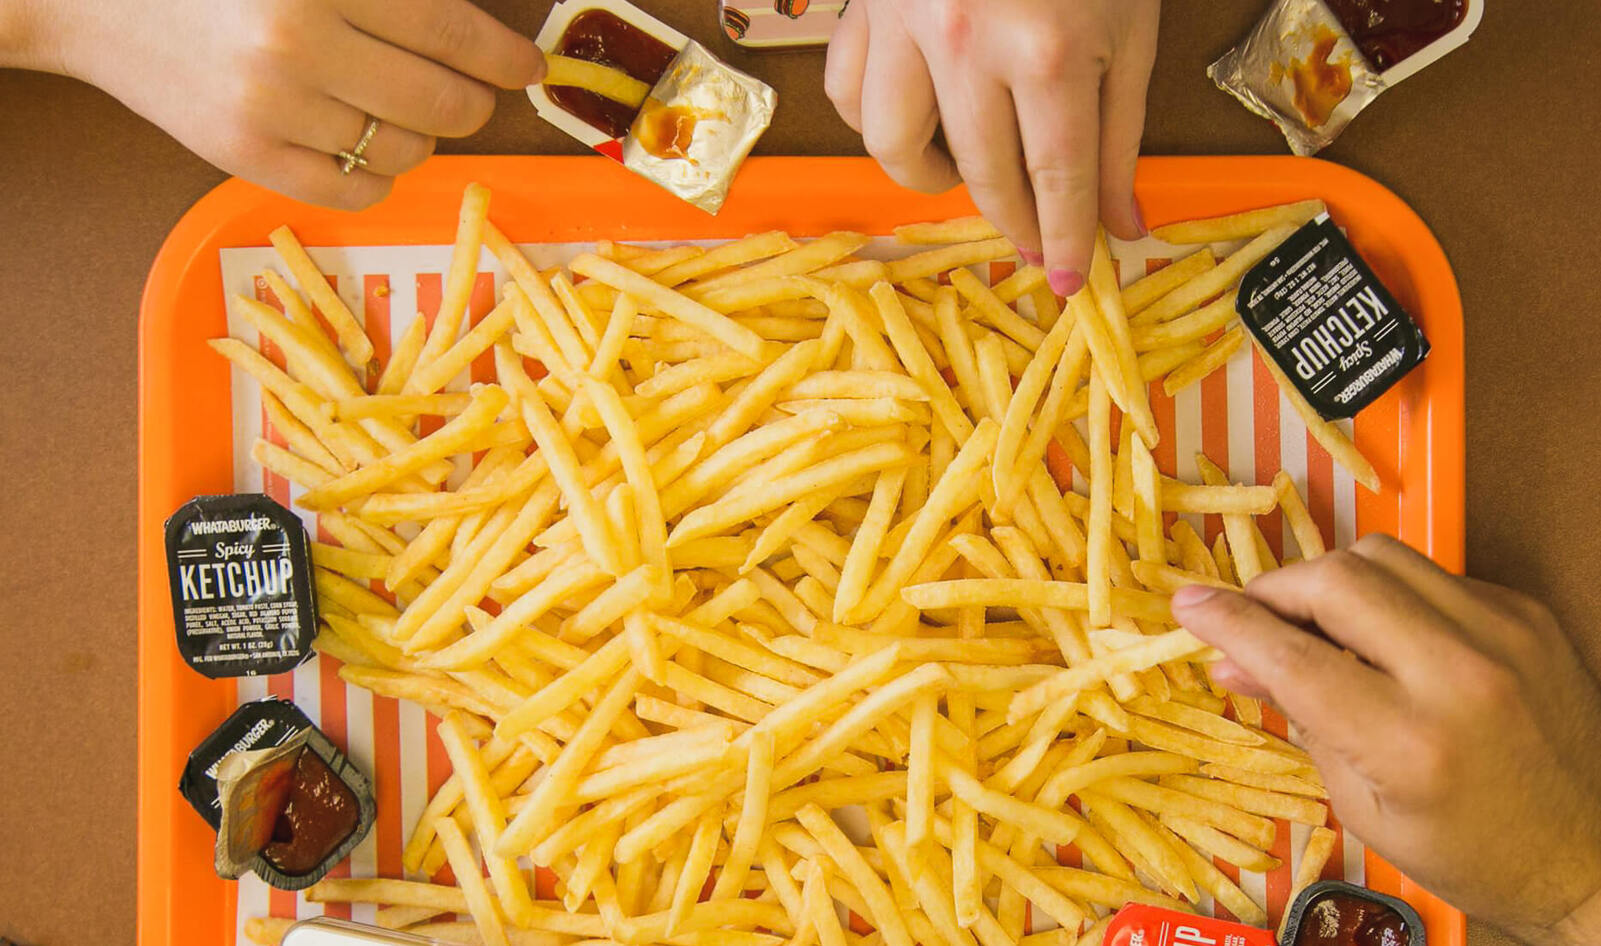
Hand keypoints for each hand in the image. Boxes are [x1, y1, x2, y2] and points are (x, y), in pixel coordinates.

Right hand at [9, 0, 542, 208]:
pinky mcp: (245, 156)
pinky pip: (357, 190)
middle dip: (474, 101)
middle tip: (473, 93)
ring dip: (425, 138)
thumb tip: (474, 33)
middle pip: (442, 101)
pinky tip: (370, 146)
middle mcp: (299, 42)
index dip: (504, 56)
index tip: (527, 66)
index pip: (452, 32)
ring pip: (407, 152)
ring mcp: (271, 107)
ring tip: (401, 109)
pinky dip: (381, 175)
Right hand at [824, 0, 1158, 295]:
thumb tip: (1123, 221)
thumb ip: (1121, 132)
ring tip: (965, 171)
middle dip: (1014, 221)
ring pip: (892, 144)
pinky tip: (912, 117)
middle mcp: (965, 45)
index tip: (1070, 280)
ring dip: (932, 177)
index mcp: (1045, 52)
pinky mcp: (867, 7)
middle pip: (982, 175)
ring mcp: (905, 25)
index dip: (1065, 239)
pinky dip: (874, 118)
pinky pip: (848, 89)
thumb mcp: (1128, 29)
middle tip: (1035, 238)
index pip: (1054, 180)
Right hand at [1172, 534, 1600, 945]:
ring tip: (1317, 621)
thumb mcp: (1364, 805)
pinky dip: (1391, 595)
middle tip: (1253, 616)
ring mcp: (1504, 635)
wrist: (1592, 855)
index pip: (1292, 655)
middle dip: (1276, 589)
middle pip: (1334, 578)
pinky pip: (1433, 574)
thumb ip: (1299, 717)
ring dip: (1330, 580)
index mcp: (1410, 744)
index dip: (1228, 623)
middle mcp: (1461, 676)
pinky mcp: (1528, 615)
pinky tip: (1388, 637)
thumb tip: (1231, 660)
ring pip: (1381, 555)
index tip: (1189, 607)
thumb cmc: (1471, 849)